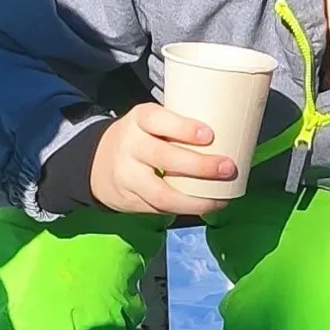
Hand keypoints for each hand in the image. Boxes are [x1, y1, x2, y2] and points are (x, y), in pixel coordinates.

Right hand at [87, 102, 237, 214]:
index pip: (158, 120)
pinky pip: (159, 209)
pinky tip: (206, 207)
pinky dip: (185, 210)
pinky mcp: (130, 200)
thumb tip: (232, 130)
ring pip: (161, 193)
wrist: (97, 162)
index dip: (183, 128)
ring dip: (194, 200)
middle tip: (228, 168)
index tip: (209, 135)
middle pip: (164, 158)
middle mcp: (131, 147)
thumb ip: (178, 126)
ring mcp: (128, 177)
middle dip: (200, 166)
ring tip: (220, 200)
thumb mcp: (151, 122)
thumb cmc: (142, 137)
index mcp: (139, 120)